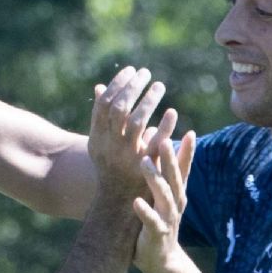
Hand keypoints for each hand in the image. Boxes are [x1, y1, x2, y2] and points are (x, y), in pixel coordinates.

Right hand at [87, 66, 173, 202]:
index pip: (104, 103)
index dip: (117, 84)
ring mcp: (127, 156)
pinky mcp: (145, 167)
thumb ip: (101, 116)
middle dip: (133, 88)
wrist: (118, 202)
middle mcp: (110, 145)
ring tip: (159, 86)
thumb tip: (100, 87)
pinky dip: (165, 126)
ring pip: (136, 122)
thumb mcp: (100, 142)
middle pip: (119, 109)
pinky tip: (173, 112)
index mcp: (98, 136)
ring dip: (148, 101)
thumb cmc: (110, 166)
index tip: (131, 70)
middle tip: (146, 73)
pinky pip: (156, 143)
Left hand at [132, 129, 194, 272]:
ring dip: (155, 179)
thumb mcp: (163, 195)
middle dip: (170, 159)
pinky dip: (145, 212)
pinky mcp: (157, 233)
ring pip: (164, 196)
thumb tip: (162, 140)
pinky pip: (151, 221)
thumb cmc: (159, 221)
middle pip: (174, 178)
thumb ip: (163, 172)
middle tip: (164, 139)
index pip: (183, 169)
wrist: (161, 260)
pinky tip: (136, 202)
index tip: (191, 133)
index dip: (187, 152)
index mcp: (176, 193)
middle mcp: (175, 204)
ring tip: (144, 162)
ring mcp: (168, 219)